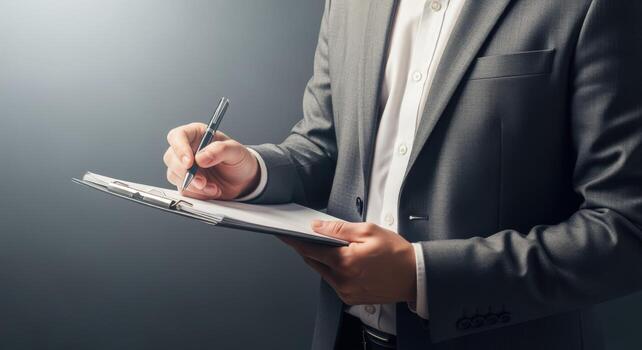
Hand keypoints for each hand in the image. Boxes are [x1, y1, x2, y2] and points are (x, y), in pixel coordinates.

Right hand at [163, 122, 260, 199]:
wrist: (244, 180)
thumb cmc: (239, 160)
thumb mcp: (236, 151)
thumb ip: (220, 150)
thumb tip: (201, 157)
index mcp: (197, 134)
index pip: (177, 136)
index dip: (180, 149)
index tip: (189, 162)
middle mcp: (187, 150)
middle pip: (171, 158)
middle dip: (186, 173)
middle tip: (202, 181)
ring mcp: (184, 167)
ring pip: (174, 175)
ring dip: (194, 185)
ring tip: (213, 187)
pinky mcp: (186, 183)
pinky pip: (183, 190)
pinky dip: (197, 194)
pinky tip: (211, 191)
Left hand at [281, 221, 416, 304]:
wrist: (414, 276)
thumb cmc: (396, 253)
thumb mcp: (368, 231)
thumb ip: (339, 229)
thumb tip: (318, 227)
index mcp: (345, 262)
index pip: (311, 250)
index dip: (296, 241)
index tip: (285, 235)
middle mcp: (343, 280)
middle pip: (314, 262)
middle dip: (311, 249)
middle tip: (313, 236)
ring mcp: (346, 292)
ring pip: (324, 273)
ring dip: (324, 260)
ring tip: (337, 248)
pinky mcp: (351, 298)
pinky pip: (334, 282)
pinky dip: (334, 271)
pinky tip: (346, 262)